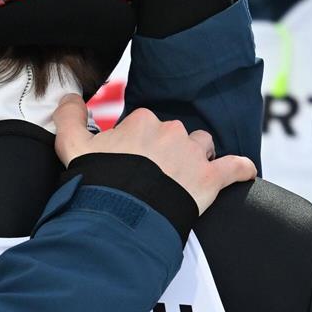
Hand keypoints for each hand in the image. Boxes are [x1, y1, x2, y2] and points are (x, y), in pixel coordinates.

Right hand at [53, 94, 256, 214]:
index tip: (128, 161)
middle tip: (150, 175)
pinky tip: (242, 173)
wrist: (122, 213)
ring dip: (197, 157)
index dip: (137, 143)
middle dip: (166, 150)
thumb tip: (69, 97)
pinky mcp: (211, 178)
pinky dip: (240, 170)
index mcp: (142, 121)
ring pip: (203, 146)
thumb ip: (69, 116)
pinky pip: (236, 167)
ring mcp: (194, 154)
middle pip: (174, 134)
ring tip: (184, 177)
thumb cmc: (97, 179)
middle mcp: (171, 131)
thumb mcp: (72, 144)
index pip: (145, 124)